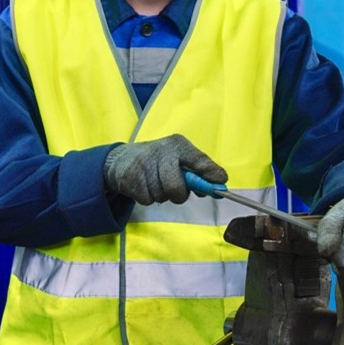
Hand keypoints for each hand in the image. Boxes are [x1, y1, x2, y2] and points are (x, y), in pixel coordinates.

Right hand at [104, 134, 227, 204]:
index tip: (220, 183)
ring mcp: (144, 163)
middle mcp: (162, 150)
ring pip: (161, 196)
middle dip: (179, 195)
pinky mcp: (130, 175)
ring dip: (161, 196)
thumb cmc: (159, 162)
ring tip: (155, 183)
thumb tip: (218, 186)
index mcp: (178, 145)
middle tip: (176, 191)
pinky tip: (144, 185)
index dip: (210, 173)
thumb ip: (198, 173)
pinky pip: (147, 199)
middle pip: (176, 187)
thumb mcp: (178, 160)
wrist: (122, 159)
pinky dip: (147, 197)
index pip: (199, 160)